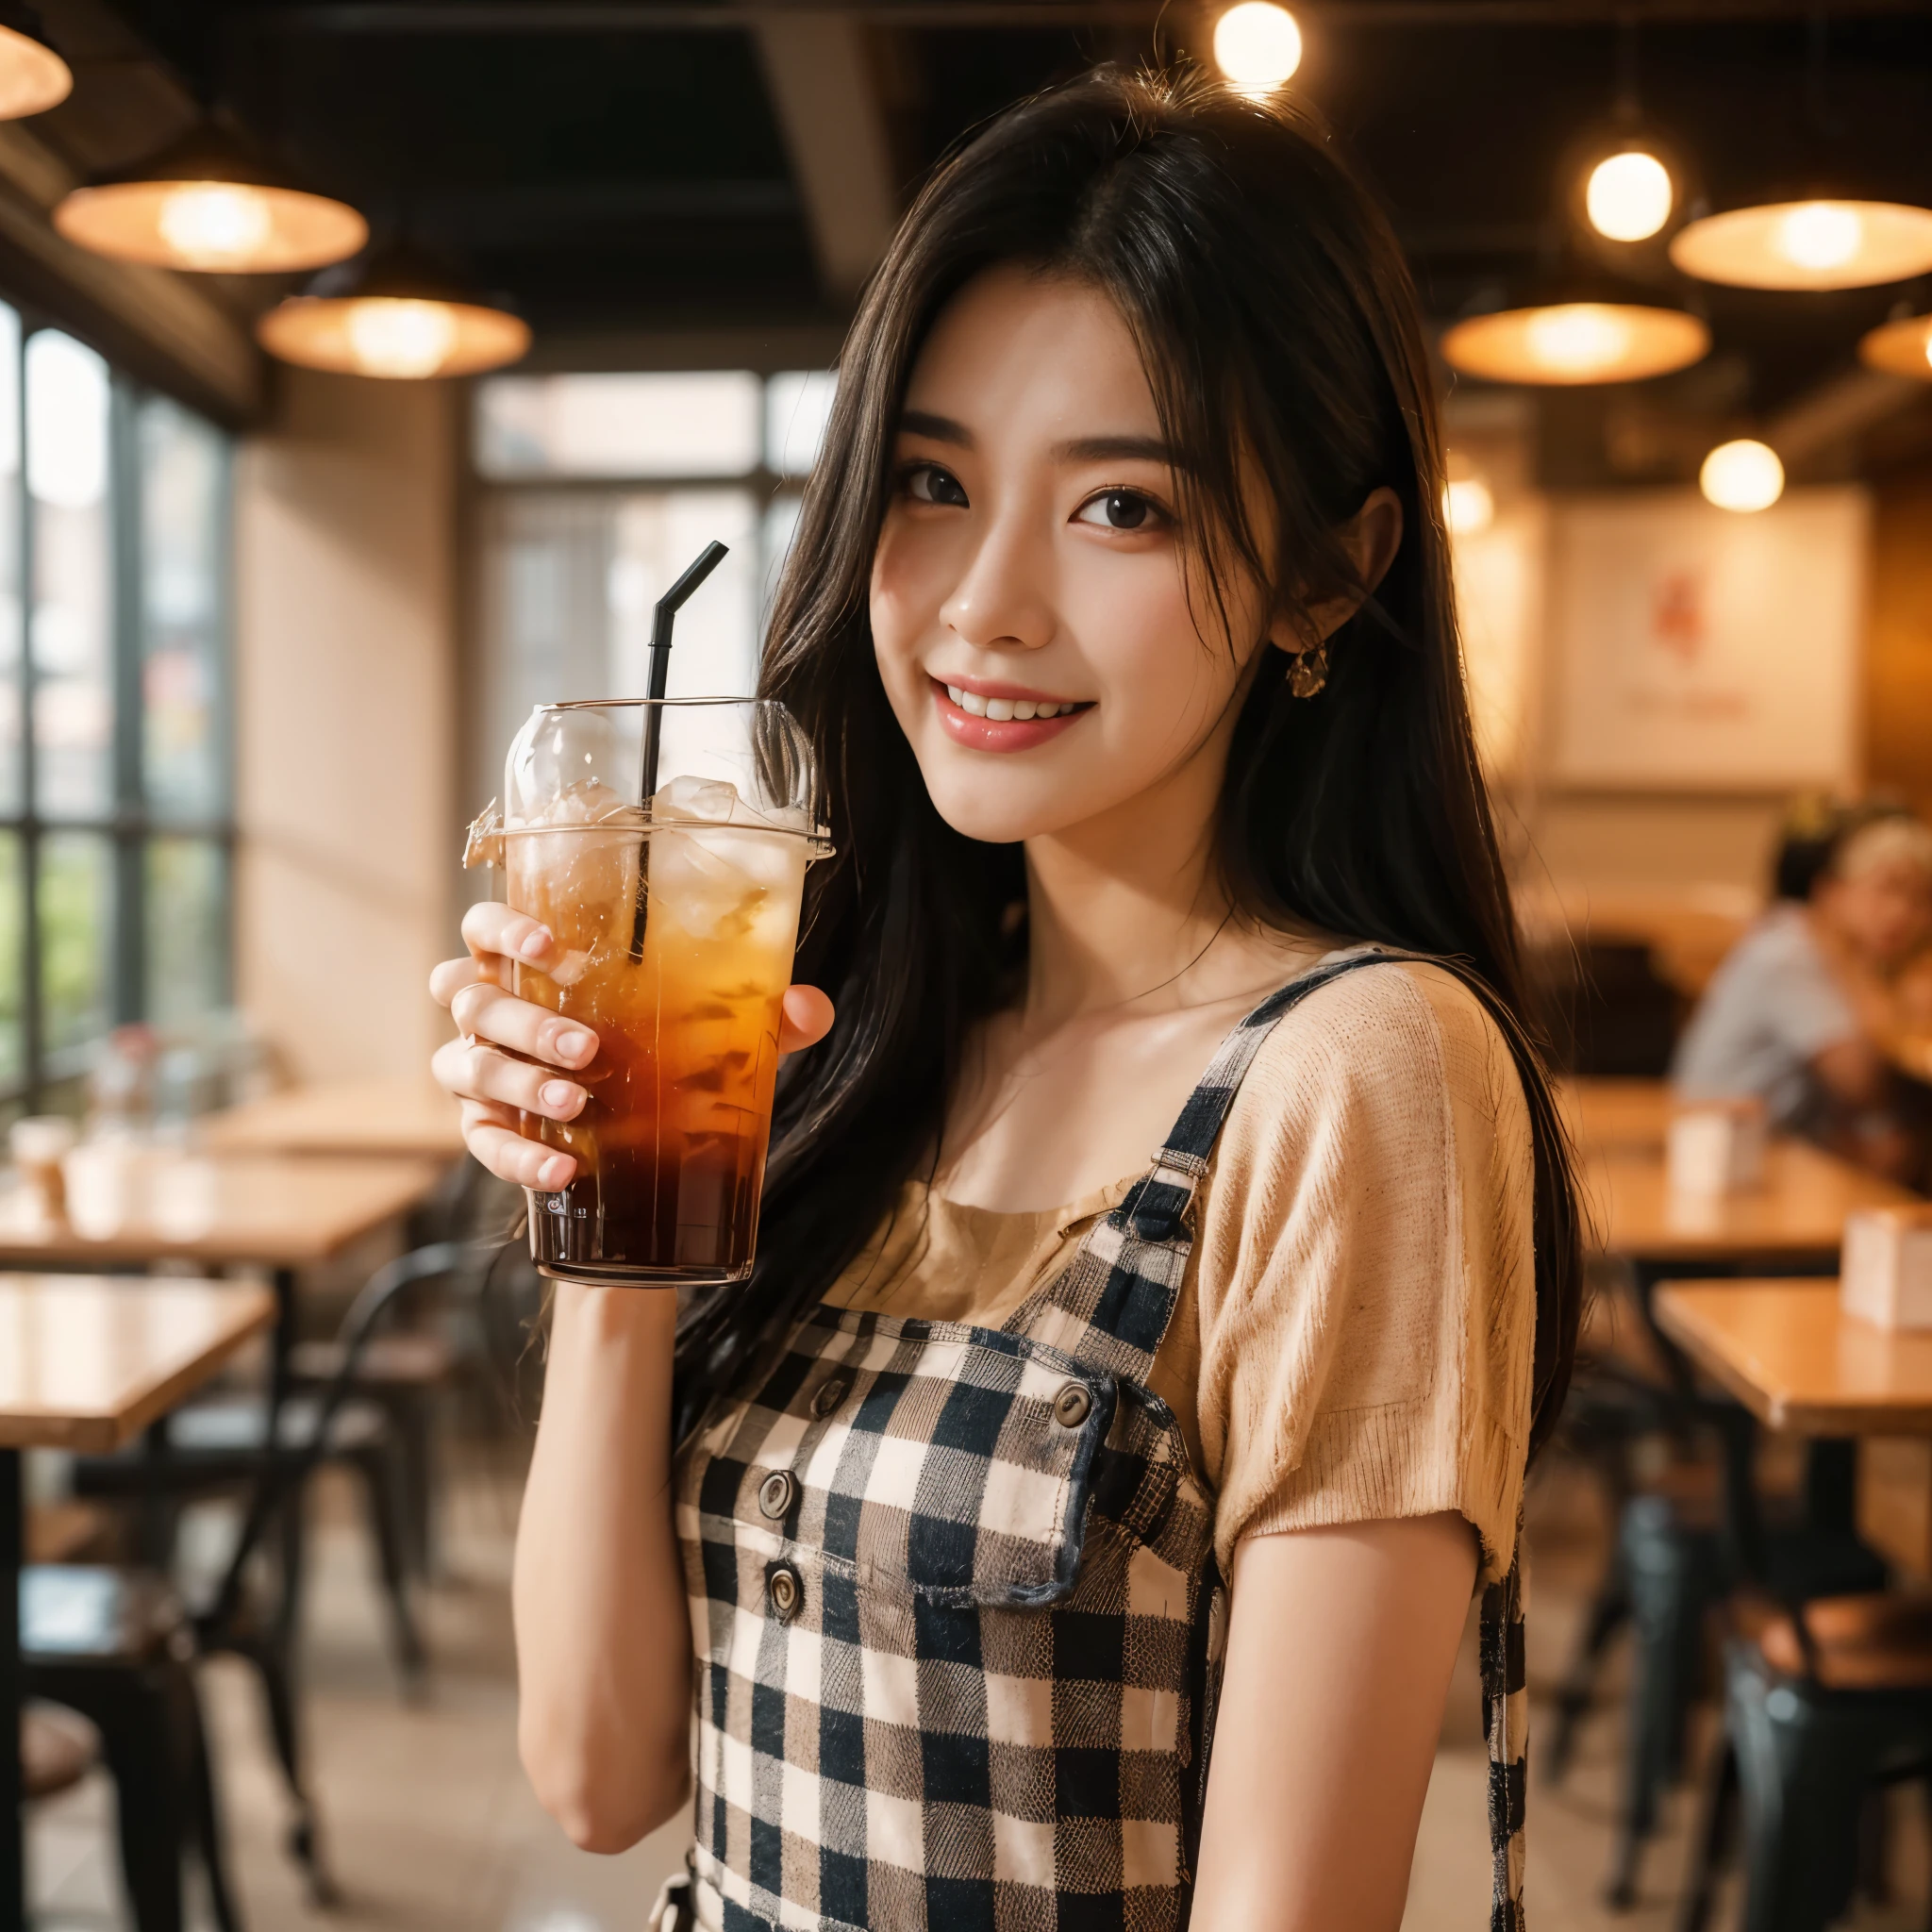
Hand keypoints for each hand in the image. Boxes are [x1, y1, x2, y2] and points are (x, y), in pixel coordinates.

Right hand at [429, 902, 835, 1189]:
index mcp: (530, 970)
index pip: (484, 929)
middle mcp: (491, 1014)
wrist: (641, 1148)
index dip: (501, 929)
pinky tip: (562, 1172)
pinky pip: (485, 1145)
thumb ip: (764, 1015)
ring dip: (519, 1084)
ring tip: (577, 1103)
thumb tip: (808, 1008)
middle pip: (475, 1002)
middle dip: (526, 1023)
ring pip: (466, 1067)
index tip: (548, 946)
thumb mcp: (716, 1032)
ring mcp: (479, 1075)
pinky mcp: (486, 1133)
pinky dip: (519, 1159)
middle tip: (588, 1049)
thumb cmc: (662, 1056)